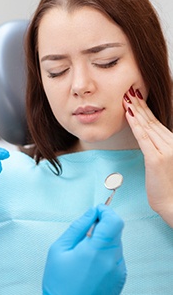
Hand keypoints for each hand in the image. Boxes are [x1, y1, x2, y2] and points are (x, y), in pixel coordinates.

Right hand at [42, 204, 125, 294]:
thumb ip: (78, 227)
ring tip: (86, 251)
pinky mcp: (121, 278)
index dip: (106, 211)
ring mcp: (119, 271)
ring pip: (116, 242)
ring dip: (104, 239)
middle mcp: (112, 261)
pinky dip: (107, 252)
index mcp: (97, 251)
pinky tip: (91, 261)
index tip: (97, 210)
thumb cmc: (60, 284)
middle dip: (103, 225)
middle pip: (116, 230)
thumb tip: (91, 213)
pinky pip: (117, 255)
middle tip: (86, 232)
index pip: (114, 221)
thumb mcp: (59, 249)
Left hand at [123, 86, 172, 225]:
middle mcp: (171, 142)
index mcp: (172, 142)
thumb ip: (156, 145)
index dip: (144, 108)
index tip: (134, 97)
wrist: (171, 202)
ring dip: (135, 111)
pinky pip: (143, 138)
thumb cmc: (165, 183)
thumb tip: (145, 133)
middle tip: (128, 91)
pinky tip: (130, 116)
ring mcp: (165, 150)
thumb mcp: (162, 160)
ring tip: (126, 99)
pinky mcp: (156, 158)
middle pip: (151, 121)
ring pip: (146, 126)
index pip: (155, 121)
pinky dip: (136, 126)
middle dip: (138, 105)